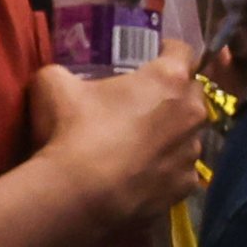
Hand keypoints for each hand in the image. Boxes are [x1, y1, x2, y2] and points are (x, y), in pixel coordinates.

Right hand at [25, 53, 205, 232]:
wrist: (81, 195)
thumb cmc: (73, 129)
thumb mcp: (54, 85)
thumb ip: (64, 73)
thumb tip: (60, 78)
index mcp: (169, 79)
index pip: (184, 51)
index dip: (168, 51)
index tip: (154, 56)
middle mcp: (191, 112)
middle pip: (192, 93)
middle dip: (174, 93)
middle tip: (144, 101)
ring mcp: (192, 152)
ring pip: (189, 134)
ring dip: (172, 133)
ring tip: (140, 143)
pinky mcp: (186, 185)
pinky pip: (180, 170)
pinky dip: (166, 169)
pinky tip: (141, 174)